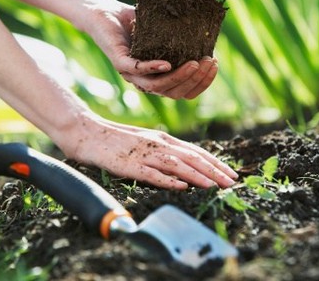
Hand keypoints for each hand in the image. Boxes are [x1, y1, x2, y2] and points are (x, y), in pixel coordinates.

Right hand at [57, 114, 237, 189]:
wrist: (86, 131)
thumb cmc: (115, 140)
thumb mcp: (144, 142)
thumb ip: (163, 152)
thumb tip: (184, 169)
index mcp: (162, 138)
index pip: (195, 151)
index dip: (215, 163)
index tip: (230, 173)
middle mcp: (157, 144)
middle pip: (191, 158)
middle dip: (214, 170)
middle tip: (232, 182)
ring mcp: (143, 154)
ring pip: (176, 165)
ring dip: (197, 175)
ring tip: (215, 185)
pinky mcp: (128, 164)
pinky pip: (150, 173)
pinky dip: (167, 180)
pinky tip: (181, 187)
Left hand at [84, 5, 217, 98]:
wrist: (106, 12)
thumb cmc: (137, 22)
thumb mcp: (165, 30)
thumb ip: (184, 37)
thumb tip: (212, 35)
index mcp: (158, 77)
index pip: (183, 91)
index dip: (202, 83)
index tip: (215, 65)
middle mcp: (145, 80)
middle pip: (174, 93)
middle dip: (196, 80)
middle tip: (209, 62)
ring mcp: (131, 73)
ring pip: (157, 87)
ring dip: (179, 78)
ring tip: (194, 64)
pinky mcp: (119, 62)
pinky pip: (137, 70)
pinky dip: (153, 68)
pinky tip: (167, 64)